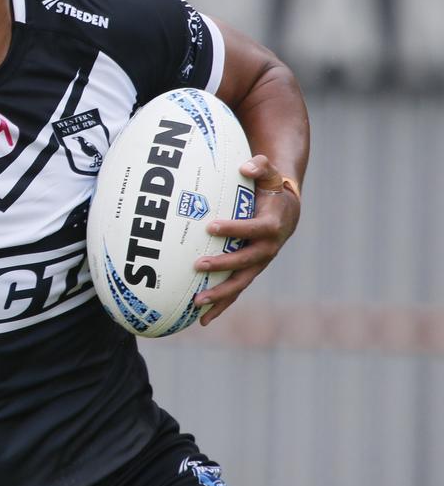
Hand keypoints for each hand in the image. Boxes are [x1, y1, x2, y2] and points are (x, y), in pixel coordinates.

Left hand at [193, 154, 299, 325]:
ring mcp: (259, 263)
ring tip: (196, 302)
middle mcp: (268, 248)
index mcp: (272, 226)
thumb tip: (246, 166)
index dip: (234, 229)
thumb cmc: (271, 187)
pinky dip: (221, 305)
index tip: (211, 227)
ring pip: (240, 283)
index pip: (252, 230)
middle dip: (222, 265)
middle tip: (197, 265)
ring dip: (220, 294)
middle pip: (246, 261)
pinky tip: (200, 319)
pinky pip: (235, 291)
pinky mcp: (251, 272)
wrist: (288, 209)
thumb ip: (259, 166)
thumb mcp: (269, 172)